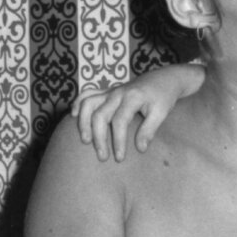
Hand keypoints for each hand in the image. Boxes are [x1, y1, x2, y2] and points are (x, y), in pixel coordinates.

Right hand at [72, 64, 206, 160]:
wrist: (164, 79)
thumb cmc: (163, 97)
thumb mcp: (161, 113)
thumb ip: (150, 130)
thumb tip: (140, 149)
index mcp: (132, 97)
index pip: (120, 121)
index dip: (118, 141)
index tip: (120, 158)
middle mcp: (117, 93)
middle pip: (100, 114)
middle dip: (99, 137)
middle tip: (103, 157)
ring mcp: (110, 91)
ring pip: (88, 102)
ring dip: (83, 121)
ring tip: (85, 140)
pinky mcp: (107, 91)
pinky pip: (87, 93)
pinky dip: (77, 102)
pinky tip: (72, 116)